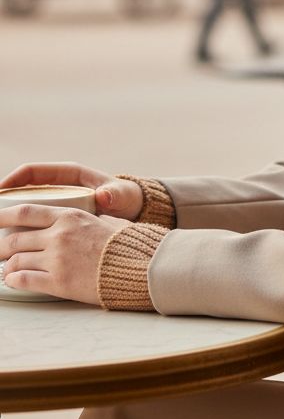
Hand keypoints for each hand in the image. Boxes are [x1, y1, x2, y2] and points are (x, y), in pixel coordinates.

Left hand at [0, 204, 126, 303]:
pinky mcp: (59, 282)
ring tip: (5, 268)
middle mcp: (59, 236)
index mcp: (69, 217)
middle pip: (15, 238)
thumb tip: (86, 217)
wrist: (139, 267)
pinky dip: (13, 279)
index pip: (25, 212)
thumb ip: (87, 219)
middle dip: (0, 246)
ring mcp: (57, 259)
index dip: (2, 216)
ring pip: (16, 260)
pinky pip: (24, 279)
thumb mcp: (106, 221)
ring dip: (7, 264)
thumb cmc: (126, 244)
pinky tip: (12, 279)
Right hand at [1, 163, 142, 220]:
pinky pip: (36, 222)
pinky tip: (16, 245)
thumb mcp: (121, 196)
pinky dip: (24, 230)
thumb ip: (114, 195)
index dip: (13, 179)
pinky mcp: (60, 219)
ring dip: (11, 218)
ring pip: (27, 208)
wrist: (135, 213)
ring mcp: (59, 203)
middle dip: (5, 202)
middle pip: (24, 191)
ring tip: (2, 232)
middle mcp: (60, 187)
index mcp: (70, 175)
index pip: (33, 172)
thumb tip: (104, 195)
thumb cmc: (127, 199)